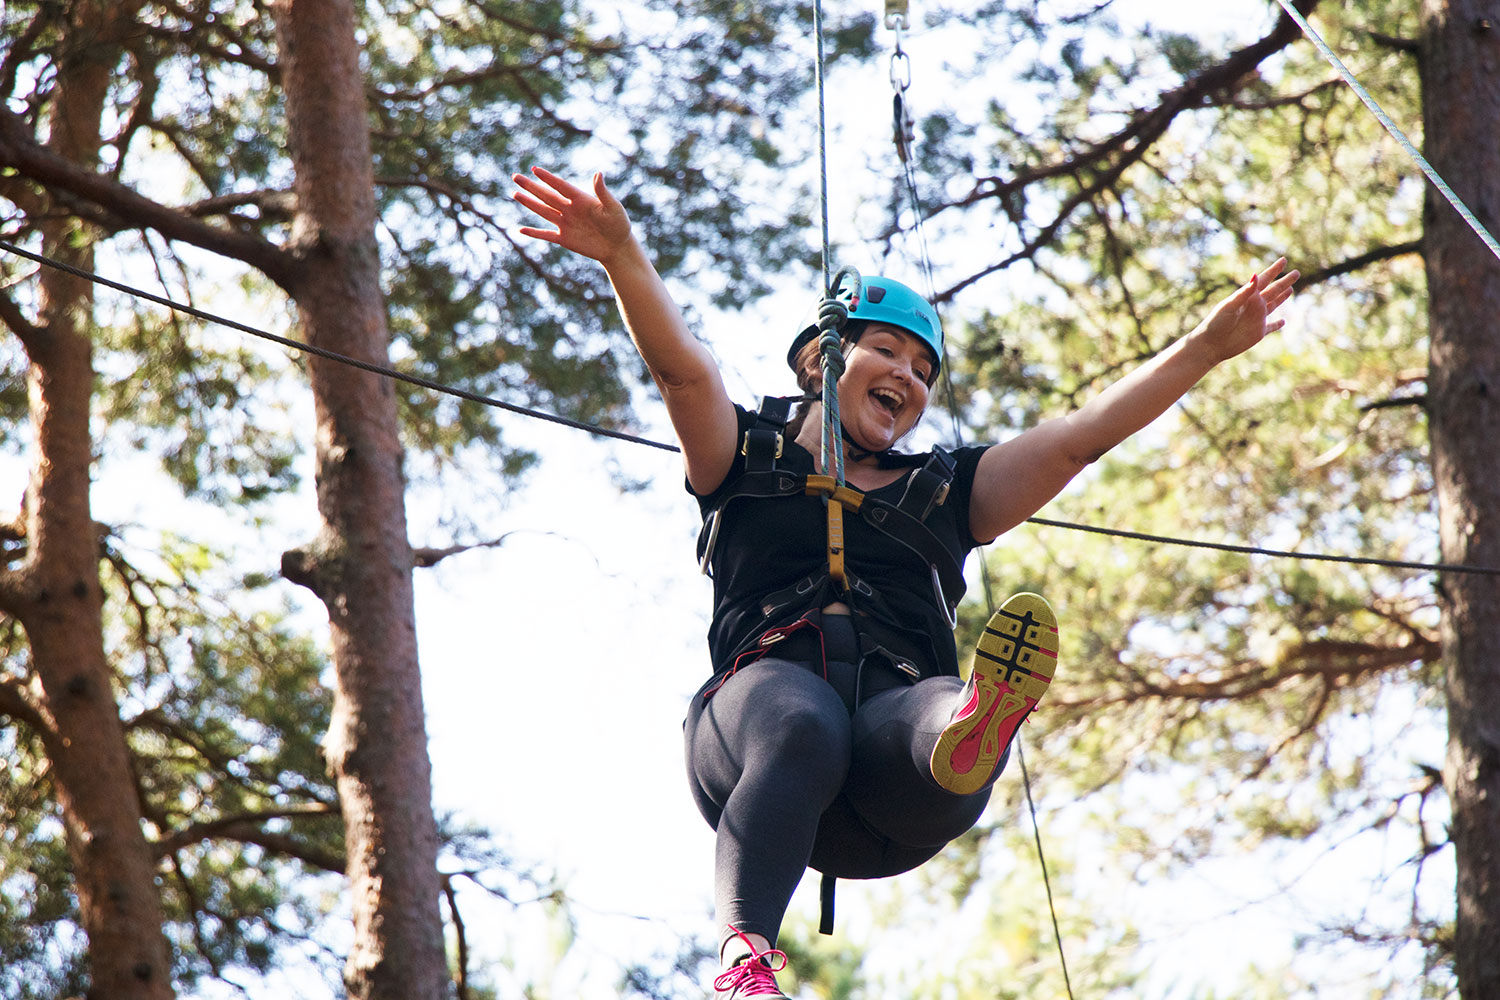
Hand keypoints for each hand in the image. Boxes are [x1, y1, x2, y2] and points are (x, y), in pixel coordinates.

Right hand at [511, 167, 634, 265]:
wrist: (617, 247)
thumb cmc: (619, 224)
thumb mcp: (613, 207)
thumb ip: (603, 192)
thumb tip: (598, 173)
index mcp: (581, 199)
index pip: (561, 186)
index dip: (548, 178)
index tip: (534, 169)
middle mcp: (570, 209)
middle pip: (547, 196)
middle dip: (531, 187)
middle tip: (516, 176)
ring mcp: (565, 223)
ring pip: (543, 211)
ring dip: (529, 203)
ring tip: (515, 194)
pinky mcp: (565, 239)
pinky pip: (546, 235)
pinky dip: (534, 233)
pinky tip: (521, 230)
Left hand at [1194, 257, 1299, 362]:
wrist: (1210, 345)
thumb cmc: (1216, 323)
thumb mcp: (1230, 306)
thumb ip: (1244, 292)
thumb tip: (1256, 275)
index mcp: (1247, 297)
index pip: (1264, 280)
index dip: (1274, 270)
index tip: (1283, 260)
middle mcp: (1254, 306)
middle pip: (1273, 291)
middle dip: (1284, 282)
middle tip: (1296, 272)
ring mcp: (1257, 319)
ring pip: (1273, 305)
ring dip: (1282, 298)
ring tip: (1290, 289)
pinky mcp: (1258, 333)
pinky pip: (1271, 327)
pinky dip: (1277, 325)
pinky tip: (1284, 322)